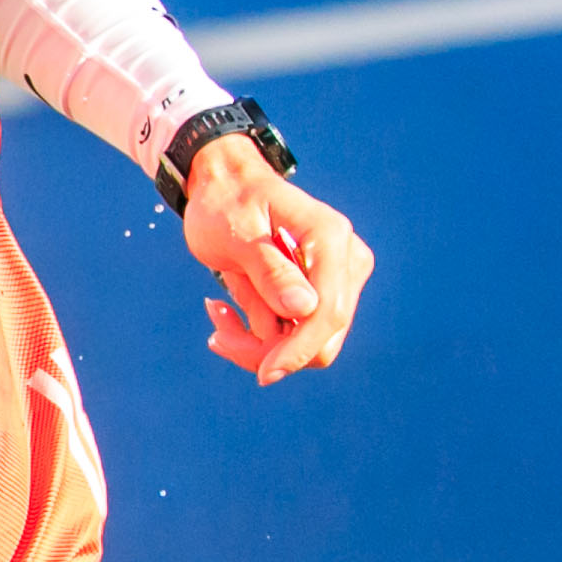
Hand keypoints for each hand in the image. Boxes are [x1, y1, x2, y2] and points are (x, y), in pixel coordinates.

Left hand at [182, 140, 370, 383]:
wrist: (223, 187)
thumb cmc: (226, 203)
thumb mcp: (236, 233)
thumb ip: (269, 270)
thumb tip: (306, 310)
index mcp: (330, 239)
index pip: (329, 311)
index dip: (298, 349)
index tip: (263, 374)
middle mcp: (346, 261)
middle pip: (323, 336)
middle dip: (269, 348)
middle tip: (216, 336)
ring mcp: (337, 279)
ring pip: (308, 343)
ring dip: (257, 341)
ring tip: (216, 313)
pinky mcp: (320, 294)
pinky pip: (294, 334)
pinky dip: (257, 333)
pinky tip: (225, 310)